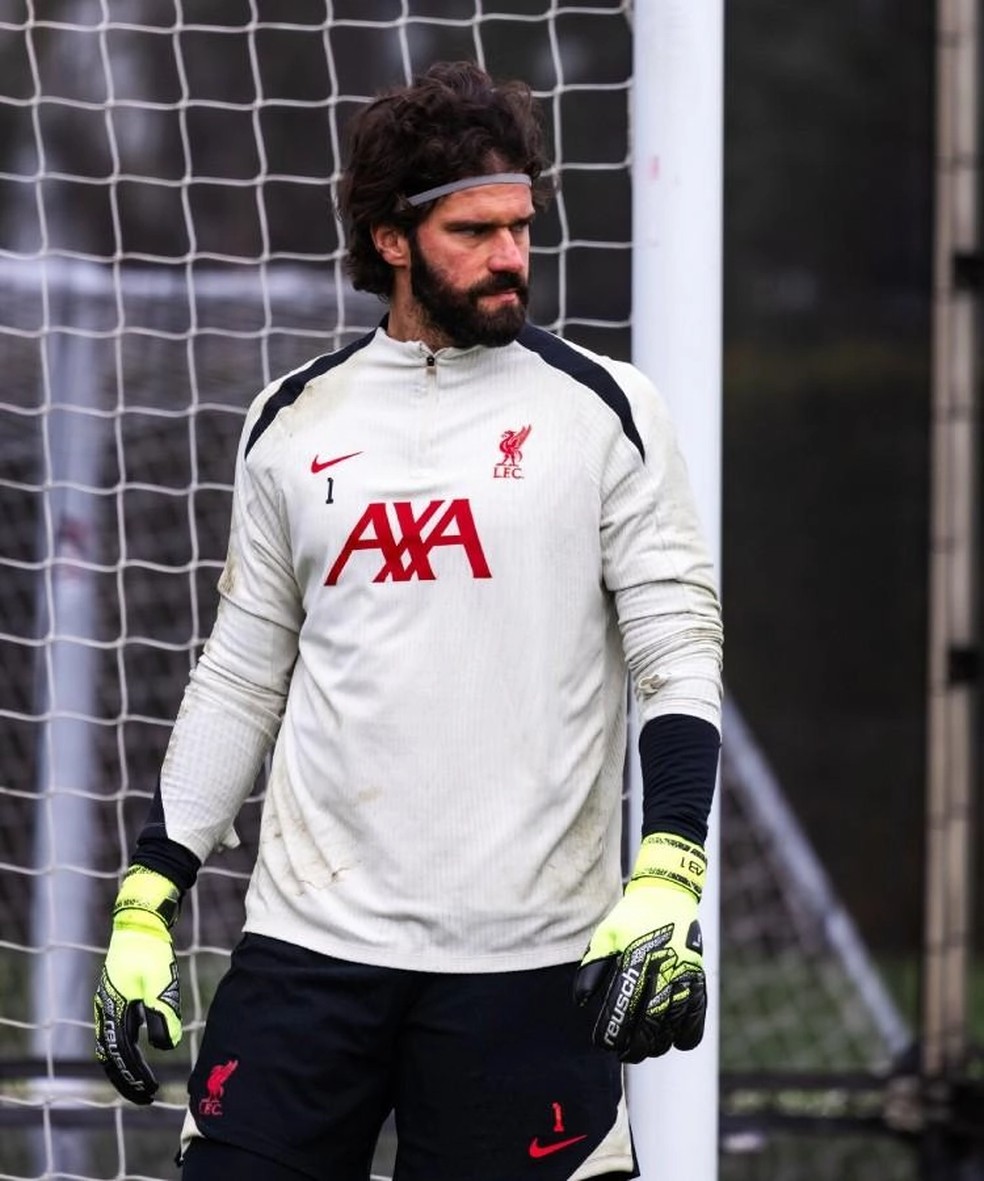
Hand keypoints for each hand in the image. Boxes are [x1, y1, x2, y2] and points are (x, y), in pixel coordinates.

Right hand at [93, 866, 182, 1103]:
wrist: (140, 922)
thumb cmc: (151, 951)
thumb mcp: (160, 983)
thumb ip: (162, 1015)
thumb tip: (166, 1046)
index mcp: (114, 1010)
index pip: (120, 1055)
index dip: (134, 1077)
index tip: (150, 1093)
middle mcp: (106, 1010)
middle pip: (111, 1055)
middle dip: (127, 1079)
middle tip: (146, 1096)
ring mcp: (109, 1003)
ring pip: (112, 1044)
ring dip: (126, 1065)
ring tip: (143, 1081)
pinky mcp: (117, 996)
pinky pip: (117, 1030)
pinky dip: (126, 1047)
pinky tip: (140, 1051)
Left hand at [574, 833, 705, 1062]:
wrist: (668, 894)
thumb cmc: (632, 917)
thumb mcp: (606, 935)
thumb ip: (593, 968)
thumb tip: (581, 1002)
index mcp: (635, 959)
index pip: (622, 1006)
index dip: (613, 1031)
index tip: (604, 1043)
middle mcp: (662, 969)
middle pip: (649, 1022)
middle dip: (635, 1046)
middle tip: (624, 1054)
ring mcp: (684, 974)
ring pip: (673, 1024)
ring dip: (658, 1044)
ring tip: (645, 1049)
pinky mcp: (698, 977)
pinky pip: (697, 1015)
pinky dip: (687, 1034)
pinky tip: (674, 1041)